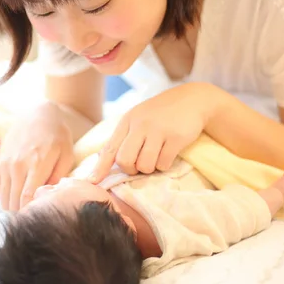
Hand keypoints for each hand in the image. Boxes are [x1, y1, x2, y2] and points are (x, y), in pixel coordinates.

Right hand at [0, 102, 74, 210]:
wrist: (37, 115)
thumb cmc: (57, 136)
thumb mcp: (66, 154)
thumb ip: (59, 177)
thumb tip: (49, 197)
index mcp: (37, 163)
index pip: (28, 199)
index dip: (32, 213)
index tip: (41, 217)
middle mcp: (17, 165)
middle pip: (14, 203)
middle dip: (24, 213)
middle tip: (37, 214)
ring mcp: (5, 164)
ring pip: (5, 199)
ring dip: (15, 206)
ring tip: (29, 205)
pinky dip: (8, 197)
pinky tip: (21, 194)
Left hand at [89, 82, 211, 182]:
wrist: (192, 100)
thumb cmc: (161, 113)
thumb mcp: (138, 118)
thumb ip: (123, 137)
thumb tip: (102, 158)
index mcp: (128, 120)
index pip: (110, 148)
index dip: (100, 168)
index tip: (92, 182)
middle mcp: (140, 124)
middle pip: (125, 160)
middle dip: (131, 169)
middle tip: (139, 165)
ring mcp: (158, 130)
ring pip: (144, 166)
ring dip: (150, 168)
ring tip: (156, 156)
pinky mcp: (175, 137)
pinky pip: (163, 164)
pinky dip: (164, 165)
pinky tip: (168, 153)